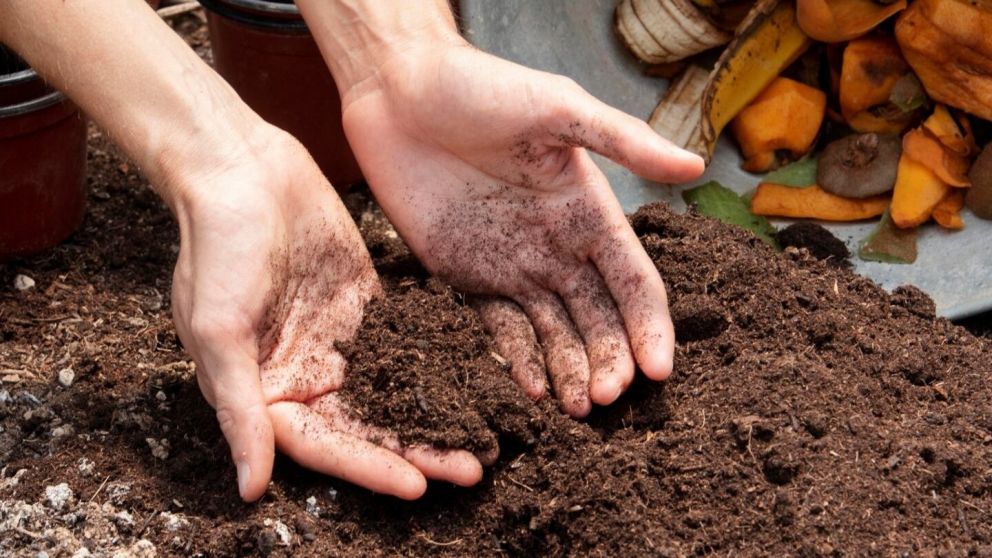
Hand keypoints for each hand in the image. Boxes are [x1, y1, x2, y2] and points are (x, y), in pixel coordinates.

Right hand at [167, 127, 482, 500]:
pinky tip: (475, 380)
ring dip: (434, 416)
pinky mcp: (366, 306)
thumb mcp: (218, 332)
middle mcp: (306, 374)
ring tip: (483, 438)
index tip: (417, 485)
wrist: (243, 170)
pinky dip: (437, 364)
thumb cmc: (216, 247)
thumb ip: (239, 409)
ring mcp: (339, 341)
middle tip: (472, 469)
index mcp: (267, 391)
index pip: (324, 445)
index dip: (369, 468)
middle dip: (417, 451)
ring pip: (394, 391)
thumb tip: (250, 490)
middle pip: (369, 426)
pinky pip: (407, 343)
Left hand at [340, 44, 703, 416]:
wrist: (397, 92)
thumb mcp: (557, 107)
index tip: (657, 371)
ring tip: (576, 408)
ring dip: (568, 371)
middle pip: (597, 319)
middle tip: (607, 398)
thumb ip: (623, 141)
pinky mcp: (466, 276)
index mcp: (588, 212)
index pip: (632, 282)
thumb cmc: (481, 88)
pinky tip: (529, 388)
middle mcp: (557, 247)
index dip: (649, 326)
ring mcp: (512, 265)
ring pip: (553, 333)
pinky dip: (517, 360)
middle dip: (609, 360)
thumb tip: (696, 166)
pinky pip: (498, 328)